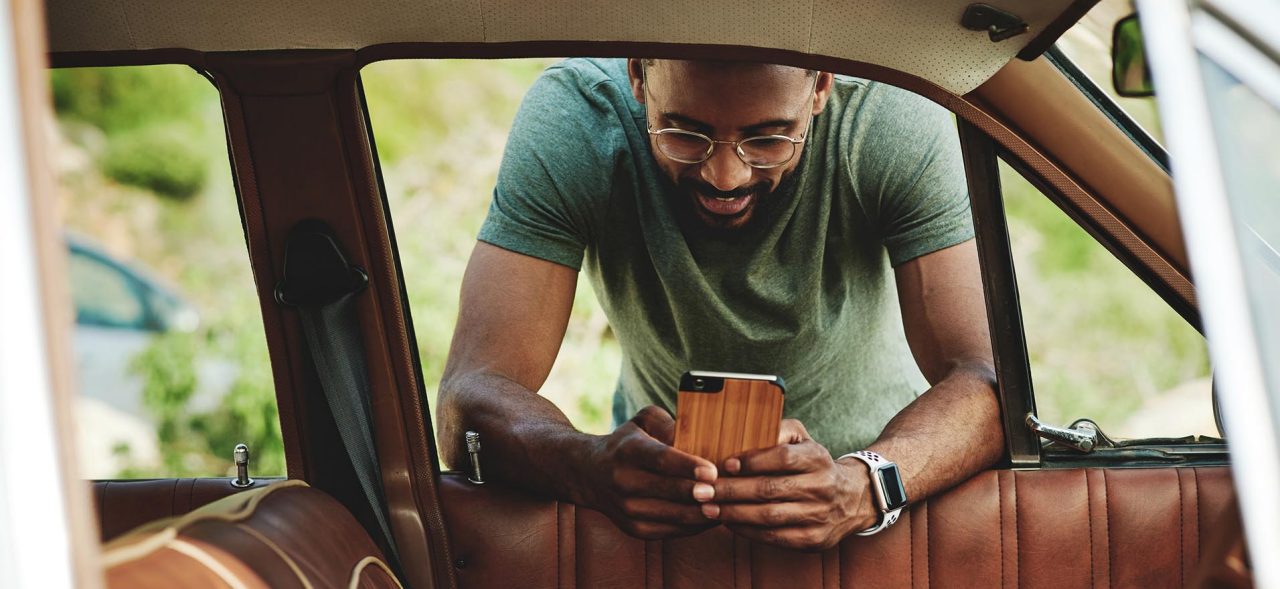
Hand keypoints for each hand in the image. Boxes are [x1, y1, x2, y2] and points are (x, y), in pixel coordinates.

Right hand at [580, 406, 719, 538]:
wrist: (589, 474)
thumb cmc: (627, 444)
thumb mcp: (642, 422)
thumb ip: (668, 423)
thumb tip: (695, 436)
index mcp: (628, 450)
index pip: (660, 459)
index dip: (687, 466)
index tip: (712, 471)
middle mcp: (623, 481)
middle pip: (669, 490)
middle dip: (700, 493)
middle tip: (725, 491)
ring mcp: (627, 509)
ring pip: (673, 515)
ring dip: (702, 513)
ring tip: (725, 506)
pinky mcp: (634, 529)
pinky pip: (671, 531)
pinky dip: (694, 526)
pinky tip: (712, 517)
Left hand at [701, 419, 877, 550]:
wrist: (851, 499)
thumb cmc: (813, 464)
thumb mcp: (803, 440)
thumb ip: (779, 430)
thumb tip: (748, 431)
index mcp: (817, 458)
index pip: (782, 458)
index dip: (752, 461)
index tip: (725, 464)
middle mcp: (821, 487)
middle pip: (769, 489)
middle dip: (731, 491)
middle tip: (703, 490)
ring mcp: (818, 516)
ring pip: (769, 516)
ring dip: (733, 513)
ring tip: (709, 508)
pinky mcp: (812, 539)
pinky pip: (773, 537)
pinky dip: (747, 531)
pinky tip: (728, 523)